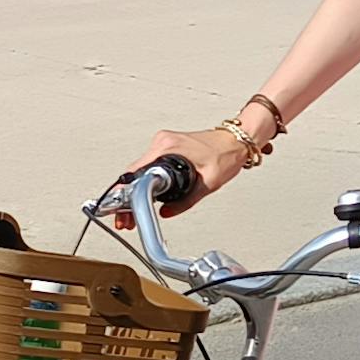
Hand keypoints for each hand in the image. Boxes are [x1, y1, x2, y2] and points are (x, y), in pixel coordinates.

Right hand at [137, 125, 256, 215]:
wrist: (237, 141)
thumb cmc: (226, 154)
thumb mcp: (208, 183)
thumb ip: (185, 201)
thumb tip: (166, 212)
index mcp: (168, 147)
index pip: (136, 172)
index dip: (125, 194)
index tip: (122, 209)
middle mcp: (163, 141)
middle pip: (135, 172)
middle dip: (128, 197)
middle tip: (126, 217)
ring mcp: (164, 142)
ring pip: (141, 169)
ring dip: (137, 189)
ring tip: (135, 210)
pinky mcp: (168, 145)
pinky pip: (150, 164)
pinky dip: (146, 179)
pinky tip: (146, 193)